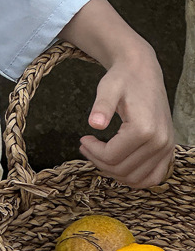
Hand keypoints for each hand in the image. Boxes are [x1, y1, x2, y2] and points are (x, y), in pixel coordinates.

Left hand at [78, 48, 174, 187]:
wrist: (142, 72)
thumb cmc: (123, 79)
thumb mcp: (108, 88)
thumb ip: (101, 106)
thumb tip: (94, 124)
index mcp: (145, 129)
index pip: (111, 157)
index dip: (92, 151)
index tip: (83, 139)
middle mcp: (160, 142)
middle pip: (122, 170)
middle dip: (99, 161)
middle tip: (87, 147)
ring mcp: (167, 148)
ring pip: (136, 178)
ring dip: (114, 172)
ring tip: (100, 155)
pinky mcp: (168, 150)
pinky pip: (153, 177)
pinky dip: (135, 177)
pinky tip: (119, 164)